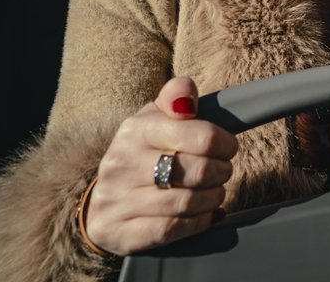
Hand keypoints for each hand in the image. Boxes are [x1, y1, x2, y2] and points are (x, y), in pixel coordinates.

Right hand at [85, 77, 237, 254]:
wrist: (102, 199)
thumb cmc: (143, 151)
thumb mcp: (156, 116)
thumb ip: (177, 95)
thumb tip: (186, 98)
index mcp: (136, 130)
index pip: (202, 136)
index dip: (225, 144)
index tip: (228, 148)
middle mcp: (122, 164)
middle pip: (199, 172)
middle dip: (221, 172)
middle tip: (222, 171)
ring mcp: (117, 201)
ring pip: (188, 202)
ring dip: (213, 198)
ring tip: (214, 192)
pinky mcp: (120, 233)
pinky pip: (172, 229)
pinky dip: (198, 222)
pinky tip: (204, 214)